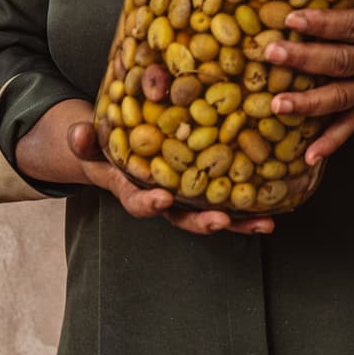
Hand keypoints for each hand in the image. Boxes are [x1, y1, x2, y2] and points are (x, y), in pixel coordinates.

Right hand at [64, 119, 273, 236]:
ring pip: (212, 213)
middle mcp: (163, 199)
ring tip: (263, 222)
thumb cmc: (104, 146)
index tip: (162, 200)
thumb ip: (82, 140)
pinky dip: (249, 203)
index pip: (139, 201)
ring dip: (238, 221)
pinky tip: (275, 204)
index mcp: (133, 188)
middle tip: (220, 221)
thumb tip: (78, 132)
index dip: (149, 204)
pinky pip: (227, 197)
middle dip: (203, 222)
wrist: (119, 151)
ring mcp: (186, 196)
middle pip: (183, 217)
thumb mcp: (88, 143)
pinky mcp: (206, 187)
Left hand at [263, 0, 353, 165]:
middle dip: (305, 61)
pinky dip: (332, 141)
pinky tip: (307, 157)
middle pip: (342, 63)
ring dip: (310, 105)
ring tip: (276, 106)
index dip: (325, 25)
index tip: (292, 19)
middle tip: (269, 54)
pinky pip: (352, 124)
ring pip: (342, 98)